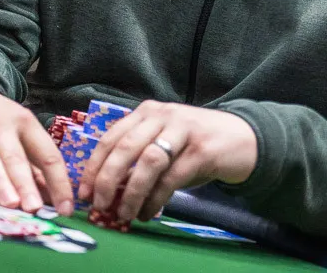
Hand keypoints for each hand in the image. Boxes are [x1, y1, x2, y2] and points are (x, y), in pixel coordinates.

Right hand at [0, 83, 71, 215]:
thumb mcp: (15, 133)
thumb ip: (32, 166)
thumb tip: (53, 199)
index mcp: (25, 123)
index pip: (47, 154)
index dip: (58, 182)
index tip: (65, 209)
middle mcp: (1, 125)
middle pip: (16, 157)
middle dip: (26, 184)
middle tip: (35, 208)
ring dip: (1, 182)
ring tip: (11, 205)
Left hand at [79, 101, 256, 222]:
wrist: (241, 139)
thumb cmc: (195, 144)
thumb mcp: (163, 142)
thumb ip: (138, 157)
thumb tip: (108, 190)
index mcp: (147, 112)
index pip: (111, 137)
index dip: (95, 166)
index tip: (85, 191)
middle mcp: (163, 116)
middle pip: (125, 147)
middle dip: (107, 179)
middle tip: (99, 206)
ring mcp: (183, 130)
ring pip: (148, 162)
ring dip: (132, 192)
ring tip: (124, 215)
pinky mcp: (201, 150)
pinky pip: (171, 177)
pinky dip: (155, 199)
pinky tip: (148, 212)